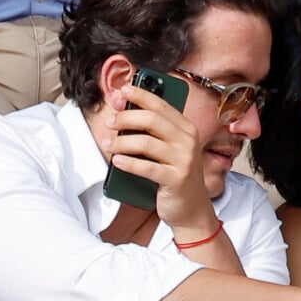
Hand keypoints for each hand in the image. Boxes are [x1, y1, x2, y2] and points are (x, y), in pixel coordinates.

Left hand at [105, 83, 215, 233]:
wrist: (192, 209)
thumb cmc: (176, 176)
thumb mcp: (171, 149)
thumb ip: (154, 132)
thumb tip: (124, 111)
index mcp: (187, 128)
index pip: (161, 105)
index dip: (140, 95)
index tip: (122, 91)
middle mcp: (188, 141)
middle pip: (151, 120)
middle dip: (126, 118)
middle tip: (110, 122)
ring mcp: (184, 160)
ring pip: (145, 143)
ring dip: (121, 142)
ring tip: (108, 144)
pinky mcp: (176, 179)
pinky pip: (147, 168)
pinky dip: (129, 163)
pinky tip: (117, 161)